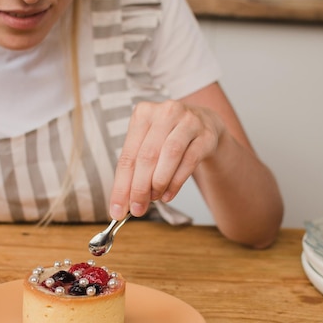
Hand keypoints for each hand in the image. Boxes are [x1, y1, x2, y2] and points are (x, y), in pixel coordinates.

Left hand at [110, 99, 222, 219]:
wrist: (203, 124)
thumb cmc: (167, 137)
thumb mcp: (147, 145)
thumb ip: (134, 171)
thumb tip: (123, 202)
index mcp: (143, 113)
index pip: (127, 156)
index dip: (121, 186)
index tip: (117, 210)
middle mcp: (165, 112)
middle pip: (147, 156)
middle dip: (139, 188)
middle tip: (137, 209)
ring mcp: (188, 121)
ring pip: (169, 155)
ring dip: (158, 183)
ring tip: (153, 199)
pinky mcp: (206, 135)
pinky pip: (189, 161)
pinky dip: (176, 182)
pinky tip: (168, 194)